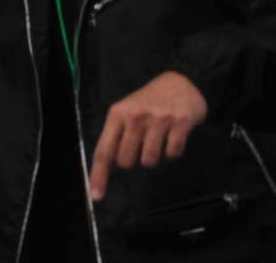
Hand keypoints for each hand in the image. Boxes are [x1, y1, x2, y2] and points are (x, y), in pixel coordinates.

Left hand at [89, 71, 207, 200]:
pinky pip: (173, 154)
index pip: (104, 150)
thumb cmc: (148, 101)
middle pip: (126, 160)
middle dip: (132, 161)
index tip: (96, 195)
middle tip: (140, 145)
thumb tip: (107, 167)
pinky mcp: (180, 123)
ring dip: (154, 157)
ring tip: (157, 140)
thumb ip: (116, 137)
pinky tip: (172, 138)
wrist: (182, 81)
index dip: (99, 175)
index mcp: (117, 114)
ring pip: (149, 161)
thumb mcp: (126, 112)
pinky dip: (172, 152)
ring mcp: (158, 120)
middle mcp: (135, 117)